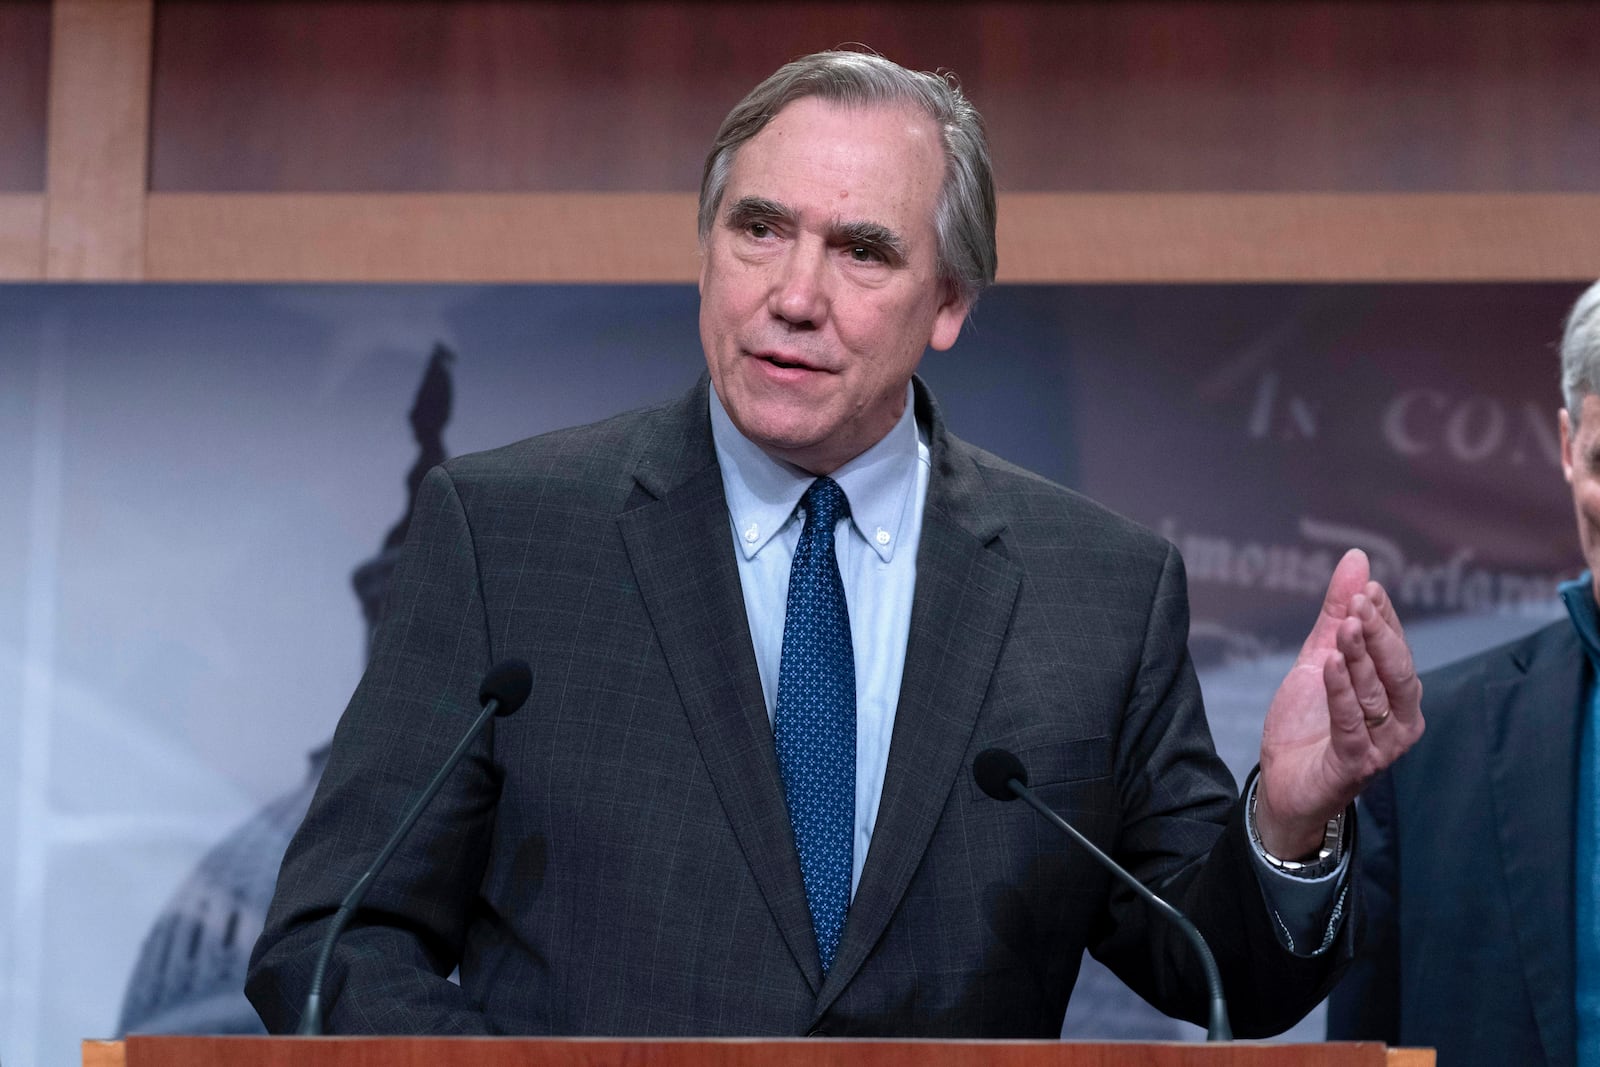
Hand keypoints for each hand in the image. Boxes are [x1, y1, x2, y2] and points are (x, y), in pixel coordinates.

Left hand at [1255, 548, 1423, 857]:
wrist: (1285, 781)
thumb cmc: (1310, 721)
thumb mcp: (1319, 658)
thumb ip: (1336, 613)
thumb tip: (1357, 560)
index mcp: (1397, 692)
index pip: (1397, 647)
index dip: (1384, 616)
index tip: (1367, 586)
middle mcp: (1400, 719)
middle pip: (1398, 670)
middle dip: (1379, 634)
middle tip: (1360, 601)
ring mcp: (1381, 744)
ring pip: (1376, 694)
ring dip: (1361, 658)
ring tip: (1347, 626)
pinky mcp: (1354, 763)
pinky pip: (1350, 724)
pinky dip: (1341, 693)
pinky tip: (1330, 664)